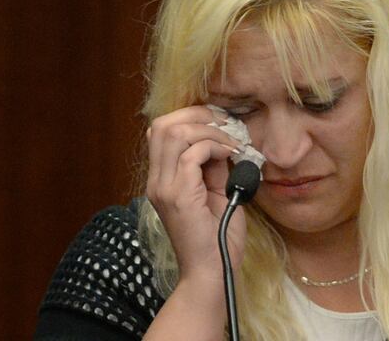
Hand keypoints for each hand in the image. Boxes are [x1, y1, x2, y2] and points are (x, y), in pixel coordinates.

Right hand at [145, 105, 246, 283]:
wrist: (212, 273)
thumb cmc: (218, 237)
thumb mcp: (217, 192)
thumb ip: (215, 167)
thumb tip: (225, 141)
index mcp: (162, 179)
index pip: (162, 130)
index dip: (192, 117)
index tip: (222, 122)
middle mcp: (157, 181)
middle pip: (162, 124)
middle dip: (198, 115)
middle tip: (226, 123)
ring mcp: (164, 188)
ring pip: (173, 133)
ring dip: (208, 130)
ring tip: (231, 142)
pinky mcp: (179, 196)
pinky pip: (192, 154)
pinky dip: (215, 146)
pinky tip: (232, 154)